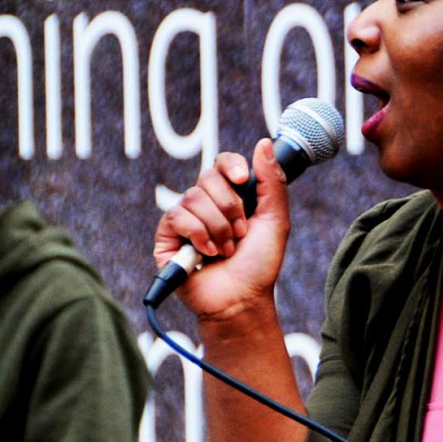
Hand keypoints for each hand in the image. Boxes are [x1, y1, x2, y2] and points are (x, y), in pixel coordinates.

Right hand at [153, 139, 290, 323]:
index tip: (243, 179)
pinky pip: (177, 216)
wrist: (242, 299)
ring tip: (226, 251)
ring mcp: (185, 219)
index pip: (222, 163)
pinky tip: (207, 254)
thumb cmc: (259, 264)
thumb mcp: (275, 220)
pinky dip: (199, 235)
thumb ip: (271, 182)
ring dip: (219, 228)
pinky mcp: (167, 236)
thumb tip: (263, 143)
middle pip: (208, 177)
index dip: (231, 165)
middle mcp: (205, 204)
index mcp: (231, 197)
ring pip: (194, 198)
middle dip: (231, 208)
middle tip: (241, 234)